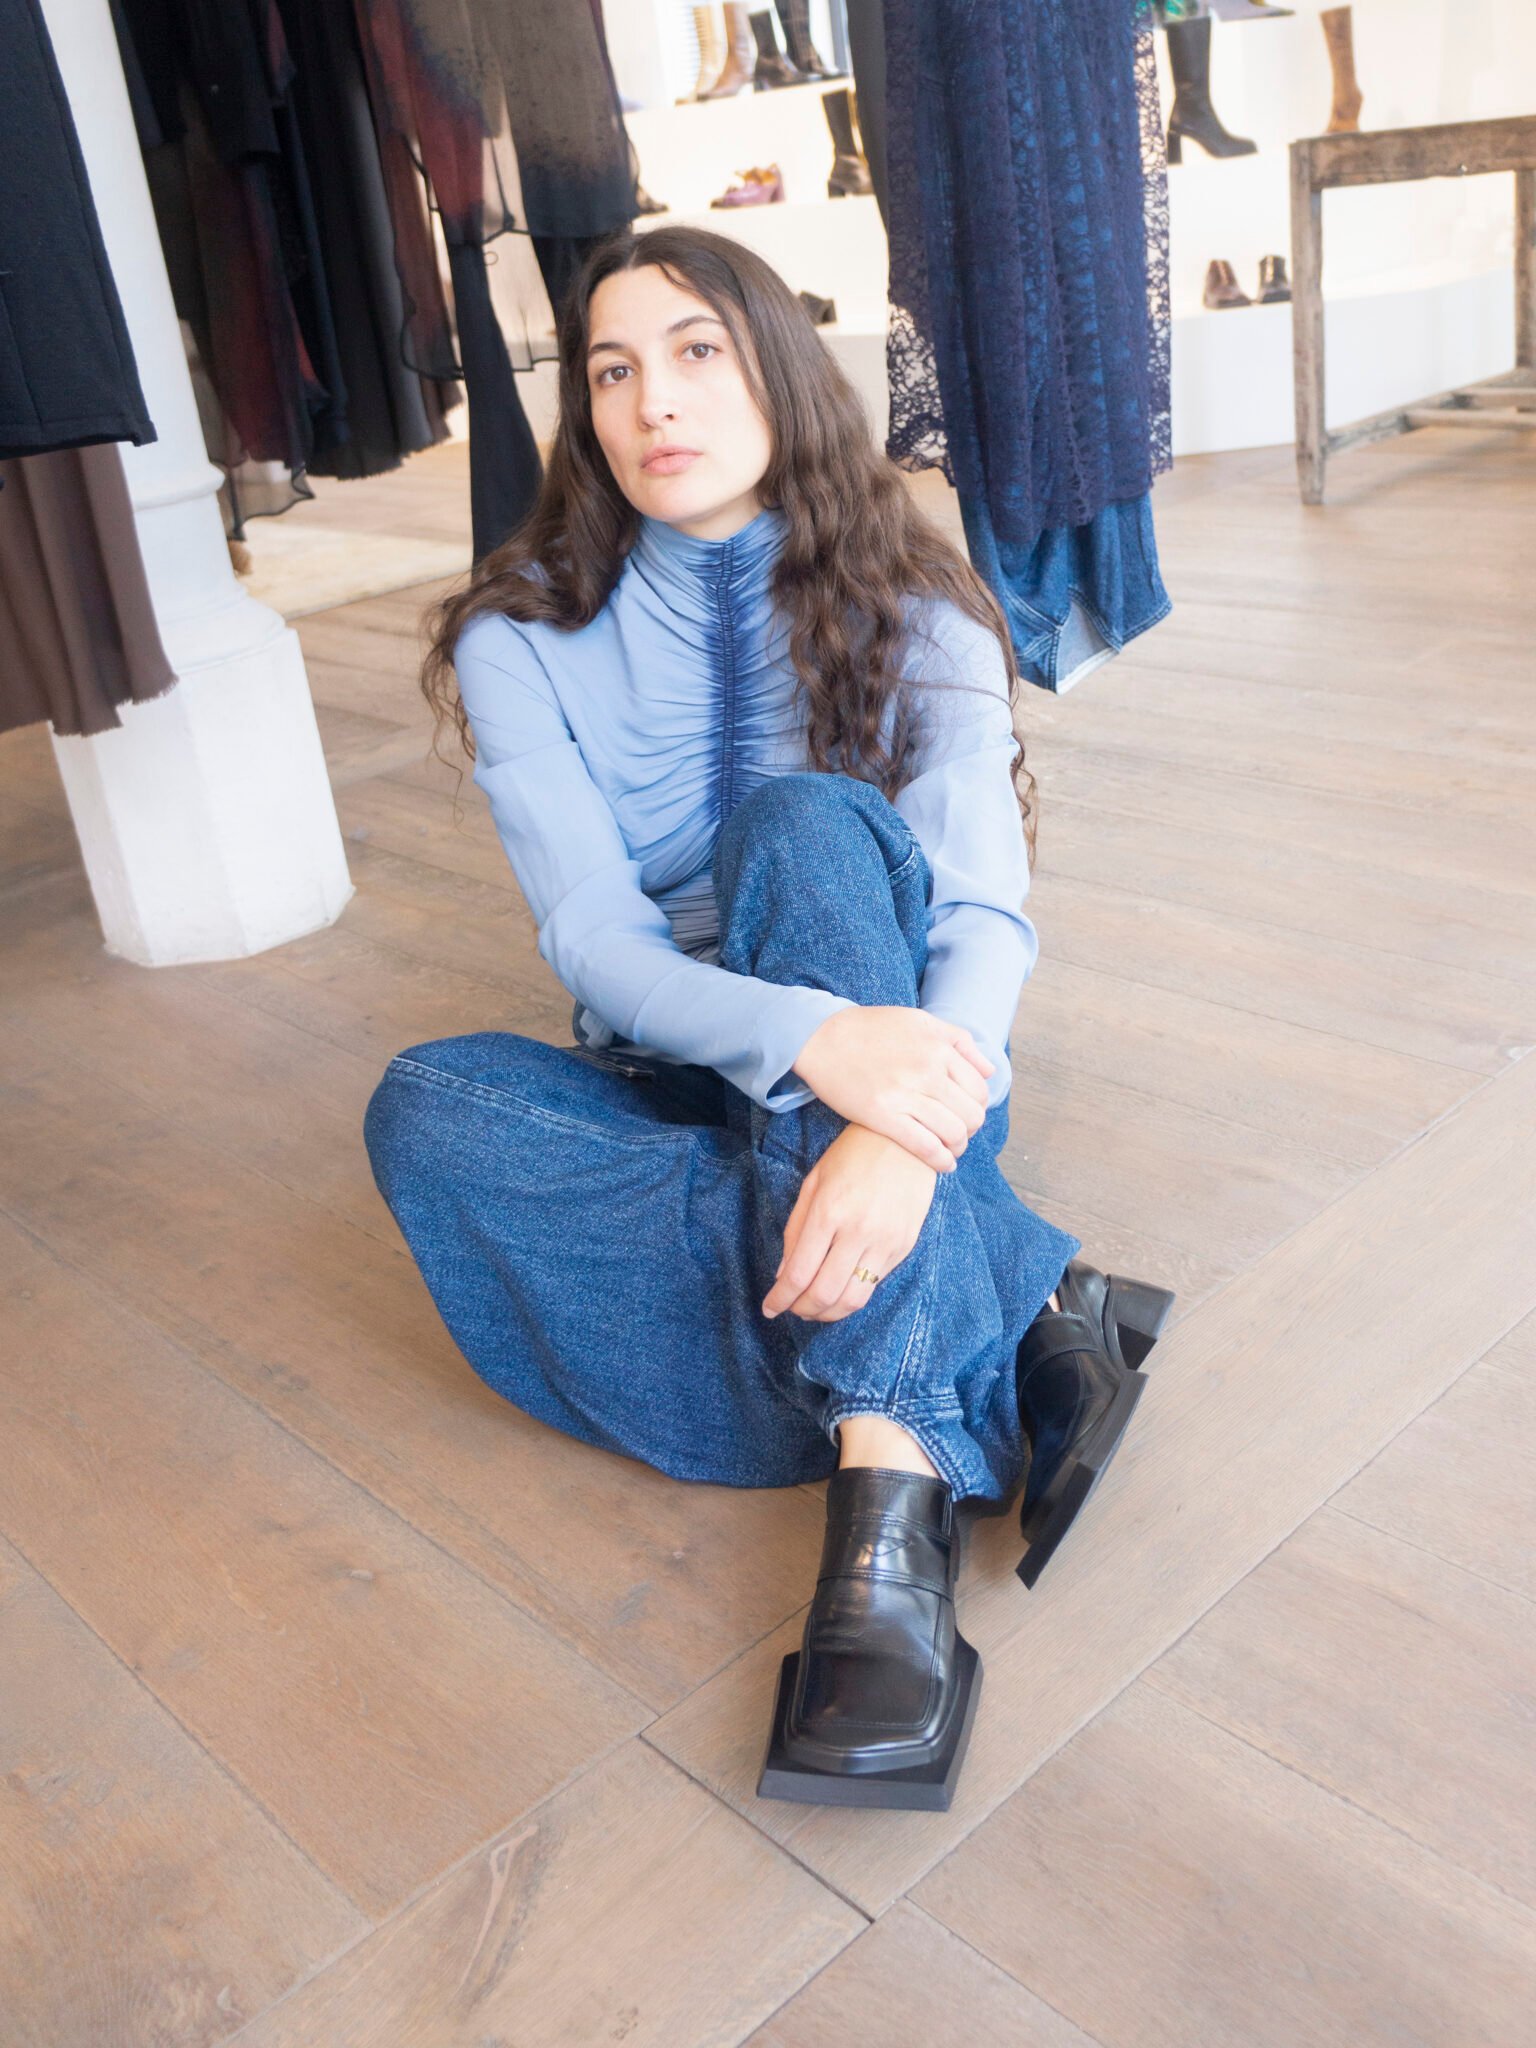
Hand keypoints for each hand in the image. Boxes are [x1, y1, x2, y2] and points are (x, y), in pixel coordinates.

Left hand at [762, 1124, 937, 1322]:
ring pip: (853, 1299)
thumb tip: (783, 1274)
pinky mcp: (904, 1246)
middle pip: (825, 1294)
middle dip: (802, 1310)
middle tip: (793, 1309)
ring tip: (816, 1308)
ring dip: (829, 1313)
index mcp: (828, 1212)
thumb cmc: (853, 1155)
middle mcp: (858, 1231)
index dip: (780, 1299)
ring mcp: (885, 1241)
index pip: (798, 1273)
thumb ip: (796, 1229)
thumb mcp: (814, 1183)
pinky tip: (841, 1288)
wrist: (908, 1139)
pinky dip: (853, 1294)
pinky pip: (875, 1284)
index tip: (769, 1308)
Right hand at [791, 1005, 992, 1172]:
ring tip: (951, 1149)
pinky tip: (943, 1164)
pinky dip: (941, 1161)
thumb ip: (959, 1041)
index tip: (966, 1113)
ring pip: (953, 1133)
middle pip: (971, 1114)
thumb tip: (989, 1071)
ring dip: (958, 1147)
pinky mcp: (882, 1116)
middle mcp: (927, 1071)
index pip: (979, 1089)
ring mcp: (905, 1095)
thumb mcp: (920, 1021)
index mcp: (939, 1048)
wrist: (821, 1037)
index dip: (977, 1106)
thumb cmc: (870, 1029)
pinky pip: (925, 1147)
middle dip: (970, 1129)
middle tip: (959, 1133)